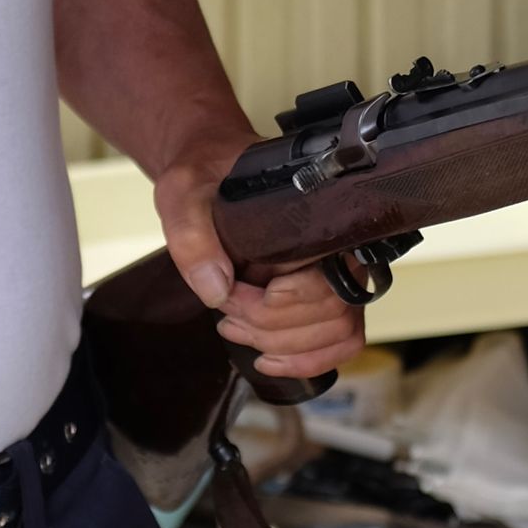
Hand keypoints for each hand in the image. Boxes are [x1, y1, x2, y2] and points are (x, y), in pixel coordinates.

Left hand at [153, 147, 367, 383]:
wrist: (212, 168)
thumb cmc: (205, 174)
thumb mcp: (184, 193)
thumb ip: (193, 237)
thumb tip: (217, 289)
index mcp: (316, 215)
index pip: (324, 285)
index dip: (273, 306)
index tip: (230, 294)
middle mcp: (339, 243)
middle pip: (333, 316)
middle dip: (271, 329)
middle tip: (227, 317)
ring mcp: (338, 268)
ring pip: (340, 332)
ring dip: (286, 347)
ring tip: (239, 330)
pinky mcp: (328, 290)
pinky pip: (342, 339)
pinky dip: (309, 359)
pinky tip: (270, 359)